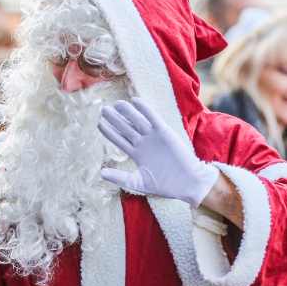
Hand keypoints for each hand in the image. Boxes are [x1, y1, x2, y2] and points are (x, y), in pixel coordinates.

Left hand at [98, 98, 218, 206]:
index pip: (119, 139)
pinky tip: (135, 101)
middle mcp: (144, 143)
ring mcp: (154, 137)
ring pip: (137, 121)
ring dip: (127, 112)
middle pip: (126, 127)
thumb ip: (120, 177)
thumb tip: (101, 173)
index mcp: (136, 153)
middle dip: (115, 119)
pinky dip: (145, 109)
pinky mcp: (165, 132)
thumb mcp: (138, 183)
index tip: (99, 123)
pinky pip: (153, 118)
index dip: (109, 131)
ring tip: (116, 104)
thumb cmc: (165, 185)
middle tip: (103, 109)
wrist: (187, 183)